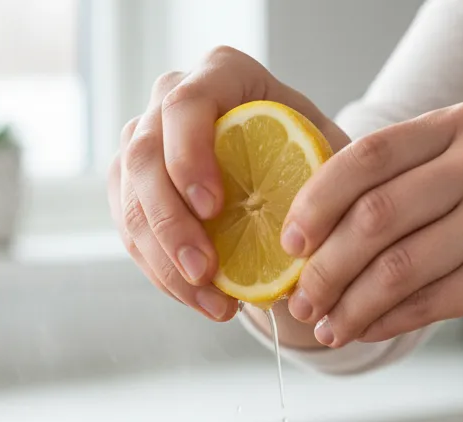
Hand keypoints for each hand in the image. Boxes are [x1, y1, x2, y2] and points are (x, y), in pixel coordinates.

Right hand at [107, 47, 346, 324]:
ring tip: (214, 304)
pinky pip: (132, 234)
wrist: (289, 171)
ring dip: (166, 262)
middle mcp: (170, 101)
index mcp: (222, 76)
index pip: (185, 105)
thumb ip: (328, 178)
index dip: (189, 156)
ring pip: (130, 202)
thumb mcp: (332, 156)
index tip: (213, 208)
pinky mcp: (132, 189)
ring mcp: (144, 145)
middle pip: (144, 158)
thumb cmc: (312, 158)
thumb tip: (317, 232)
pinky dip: (164, 274)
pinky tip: (201, 299)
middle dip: (171, 224)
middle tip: (205, 272)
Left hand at [281, 102, 462, 346]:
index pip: (367, 156)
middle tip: (301, 301)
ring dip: (350, 305)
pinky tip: (362, 333)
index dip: (316, 202)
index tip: (289, 243)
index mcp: (461, 128)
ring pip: (396, 266)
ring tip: (325, 329)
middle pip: (374, 216)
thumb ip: (407, 191)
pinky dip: (385, 322)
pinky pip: (426, 302)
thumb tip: (313, 237)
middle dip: (325, 267)